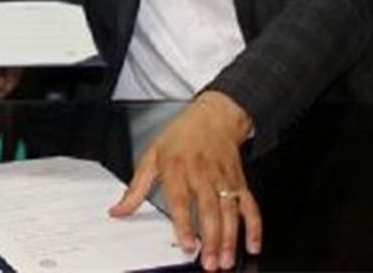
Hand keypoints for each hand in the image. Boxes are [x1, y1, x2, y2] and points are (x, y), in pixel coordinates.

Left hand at [109, 91, 259, 270]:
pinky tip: (252, 244)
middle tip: (210, 263)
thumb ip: (136, 188)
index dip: (184, 224)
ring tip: (227, 260)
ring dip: (230, 238)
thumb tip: (118, 210)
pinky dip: (254, 226)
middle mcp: (202, 174)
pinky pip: (250, 206)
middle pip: (209, 211)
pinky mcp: (239, 181)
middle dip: (211, 240)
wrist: (213, 115)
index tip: (188, 244)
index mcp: (178, 168)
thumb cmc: (181, 136)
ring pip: (230, 212)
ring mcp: (223, 179)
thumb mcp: (152, 156)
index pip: (181, 200)